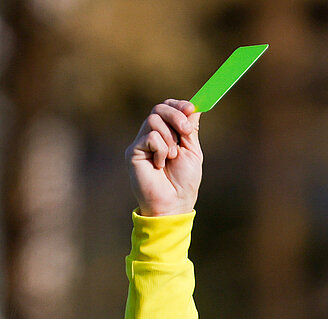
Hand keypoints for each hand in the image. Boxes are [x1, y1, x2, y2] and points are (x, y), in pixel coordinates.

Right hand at [127, 100, 200, 215]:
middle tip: (185, 132)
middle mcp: (151, 136)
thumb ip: (190, 129)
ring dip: (169, 137)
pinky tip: (160, 164)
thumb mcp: (192, 151)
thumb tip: (194, 107)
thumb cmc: (183, 183)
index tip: (191, 108)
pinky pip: (149, 136)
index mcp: (166, 134)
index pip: (167, 108)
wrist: (173, 204)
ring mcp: (141, 143)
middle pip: (159, 108)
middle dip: (176, 116)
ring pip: (153, 119)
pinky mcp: (133, 151)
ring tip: (172, 156)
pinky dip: (160, 148)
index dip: (178, 105)